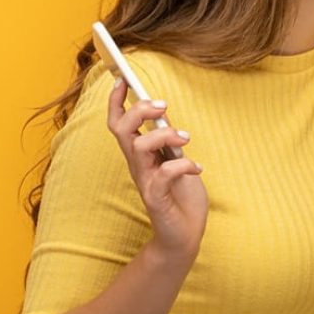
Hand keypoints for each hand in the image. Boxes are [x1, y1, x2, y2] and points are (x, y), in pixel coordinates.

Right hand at [104, 82, 205, 259]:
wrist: (185, 235)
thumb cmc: (181, 195)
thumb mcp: (176, 159)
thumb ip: (168, 140)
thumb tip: (165, 115)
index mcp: (139, 154)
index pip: (118, 123)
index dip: (116, 101)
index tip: (122, 78)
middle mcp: (137, 165)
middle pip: (122, 129)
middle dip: (139, 110)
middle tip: (164, 105)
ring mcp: (145, 181)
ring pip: (138, 147)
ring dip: (163, 134)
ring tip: (186, 137)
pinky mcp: (156, 198)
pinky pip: (164, 174)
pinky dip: (182, 165)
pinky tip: (197, 167)